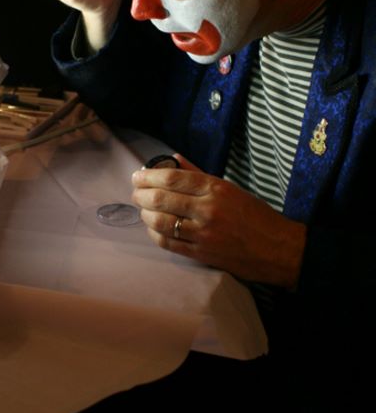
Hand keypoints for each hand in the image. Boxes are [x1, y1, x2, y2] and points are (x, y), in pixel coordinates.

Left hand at [131, 155, 306, 288]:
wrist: (277, 249)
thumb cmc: (255, 215)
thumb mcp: (230, 188)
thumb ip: (198, 173)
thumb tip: (173, 158)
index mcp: (216, 188)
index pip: (172, 178)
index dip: (148, 175)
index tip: (138, 175)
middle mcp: (207, 209)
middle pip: (161, 198)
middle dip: (140, 194)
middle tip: (135, 192)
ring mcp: (203, 233)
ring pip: (159, 221)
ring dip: (144, 214)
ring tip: (142, 209)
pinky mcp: (200, 254)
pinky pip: (167, 243)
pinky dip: (154, 234)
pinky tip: (152, 228)